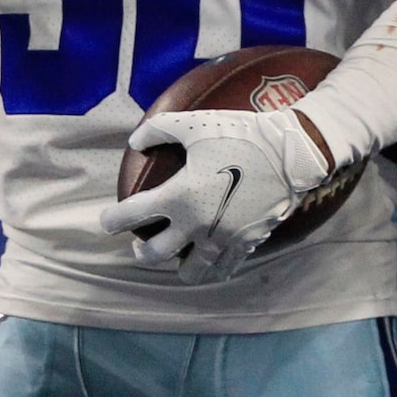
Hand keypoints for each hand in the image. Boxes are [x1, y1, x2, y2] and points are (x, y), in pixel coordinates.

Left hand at [101, 106, 335, 285]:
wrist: (290, 154)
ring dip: (175, 266)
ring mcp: (222, 239)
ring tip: (174, 255)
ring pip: (189, 272)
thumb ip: (158, 130)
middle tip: (138, 242)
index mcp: (179, 197)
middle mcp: (196, 224)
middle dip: (140, 250)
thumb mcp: (196, 124)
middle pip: (154, 255)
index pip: (131, 217)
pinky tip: (207, 258)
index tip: (107, 222)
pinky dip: (211, 267)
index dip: (111, 221)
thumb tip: (135, 143)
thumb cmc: (241, 136)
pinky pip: (223, 269)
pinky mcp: (245, 244)